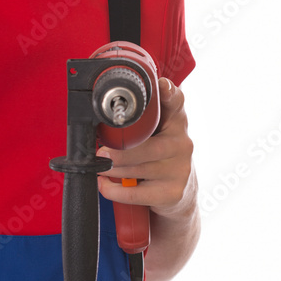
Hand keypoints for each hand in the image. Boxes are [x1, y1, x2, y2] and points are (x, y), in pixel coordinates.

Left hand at [96, 77, 195, 217]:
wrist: (178, 193)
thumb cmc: (158, 155)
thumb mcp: (155, 131)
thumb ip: (141, 117)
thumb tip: (103, 111)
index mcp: (176, 121)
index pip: (176, 102)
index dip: (168, 93)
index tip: (161, 86)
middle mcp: (182, 143)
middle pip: (148, 145)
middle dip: (120, 151)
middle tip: (100, 152)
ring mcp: (180, 169)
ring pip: (138, 169)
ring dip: (111, 169)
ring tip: (99, 166)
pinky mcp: (173, 193)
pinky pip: (136, 193)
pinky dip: (114, 190)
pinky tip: (104, 184)